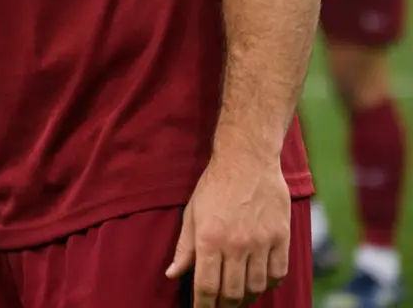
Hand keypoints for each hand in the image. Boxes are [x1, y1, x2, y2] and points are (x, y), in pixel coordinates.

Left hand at [166, 150, 291, 306]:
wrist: (247, 161)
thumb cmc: (214, 187)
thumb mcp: (191, 214)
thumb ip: (183, 248)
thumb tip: (172, 274)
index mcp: (209, 239)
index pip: (206, 287)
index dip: (203, 306)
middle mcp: (236, 244)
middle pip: (233, 293)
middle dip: (224, 307)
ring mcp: (262, 242)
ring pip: (256, 287)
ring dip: (246, 298)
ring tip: (238, 298)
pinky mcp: (281, 237)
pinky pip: (278, 273)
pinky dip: (268, 284)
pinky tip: (259, 282)